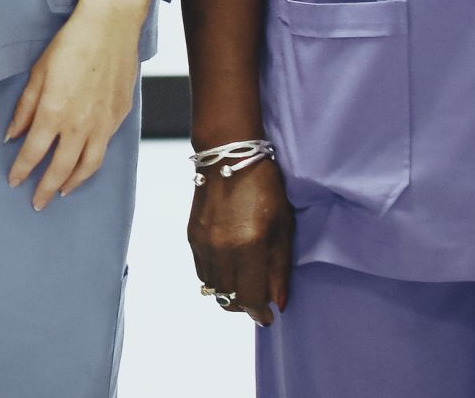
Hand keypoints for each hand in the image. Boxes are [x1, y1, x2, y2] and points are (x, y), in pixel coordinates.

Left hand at [5, 6, 139, 209]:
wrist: (111, 28)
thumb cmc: (70, 45)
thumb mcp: (37, 74)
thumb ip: (24, 109)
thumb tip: (12, 135)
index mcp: (54, 113)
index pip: (33, 153)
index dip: (21, 170)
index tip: (13, 182)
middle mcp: (80, 124)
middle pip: (61, 168)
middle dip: (47, 188)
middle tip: (37, 202)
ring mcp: (104, 123)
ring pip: (88, 165)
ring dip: (73, 182)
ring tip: (62, 191)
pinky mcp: (120, 116)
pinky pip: (106, 148)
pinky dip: (93, 162)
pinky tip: (85, 165)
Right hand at [188, 157, 291, 324]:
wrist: (228, 158)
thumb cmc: (265, 189)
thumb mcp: (282, 228)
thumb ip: (279, 268)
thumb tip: (277, 302)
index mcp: (249, 246)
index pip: (250, 297)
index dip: (260, 313)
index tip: (270, 317)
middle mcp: (221, 249)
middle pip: (229, 297)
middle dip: (245, 305)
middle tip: (259, 301)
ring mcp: (202, 244)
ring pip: (213, 287)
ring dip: (230, 293)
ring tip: (245, 285)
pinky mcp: (192, 237)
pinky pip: (202, 271)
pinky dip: (216, 278)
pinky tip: (230, 269)